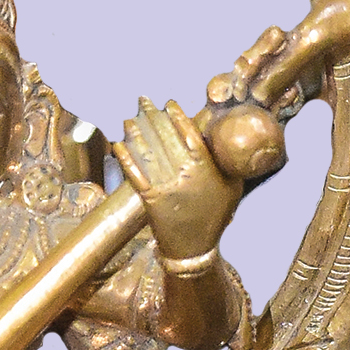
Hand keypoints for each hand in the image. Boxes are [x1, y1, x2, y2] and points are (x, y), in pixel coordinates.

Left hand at [114, 98, 234, 263]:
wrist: (195, 249)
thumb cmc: (216, 217)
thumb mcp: (232, 187)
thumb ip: (226, 162)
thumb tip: (220, 138)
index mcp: (206, 167)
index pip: (189, 133)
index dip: (177, 116)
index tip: (168, 103)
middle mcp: (185, 173)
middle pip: (165, 137)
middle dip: (152, 116)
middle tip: (142, 101)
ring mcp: (166, 186)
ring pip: (148, 152)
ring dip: (136, 132)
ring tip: (128, 118)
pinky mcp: (150, 199)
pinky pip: (135, 173)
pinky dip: (125, 157)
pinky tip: (117, 144)